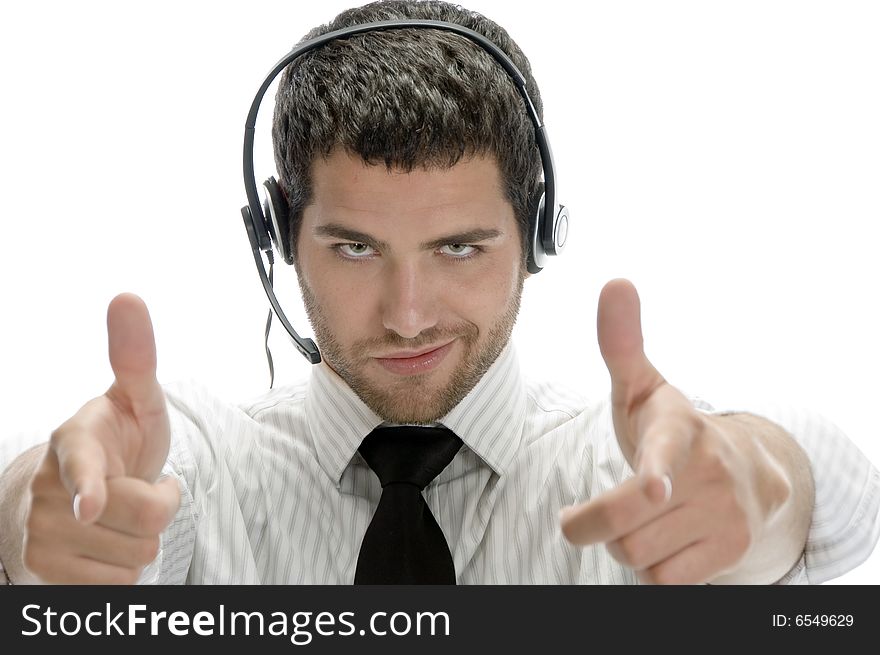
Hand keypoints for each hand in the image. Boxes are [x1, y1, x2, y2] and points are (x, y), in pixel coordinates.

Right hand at [22, 293, 179, 583]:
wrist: (71, 496)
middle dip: (159, 506)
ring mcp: (42, 536)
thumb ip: (135, 357)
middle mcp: (47, 491)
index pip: (81, 467)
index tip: (90, 504)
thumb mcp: (132, 400)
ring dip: (141, 540)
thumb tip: (128, 295)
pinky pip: (119, 587)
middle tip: (140, 488)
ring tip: (122, 517)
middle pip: (145, 519)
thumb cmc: (114, 441)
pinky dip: (124, 569)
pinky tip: (108, 546)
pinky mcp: (46, 575)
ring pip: (136, 558)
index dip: (90, 486)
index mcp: (72, 442)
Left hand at [559, 279, 791, 583]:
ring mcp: (726, 516)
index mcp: (679, 429)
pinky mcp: (733, 553)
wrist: (751, 474)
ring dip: (624, 546)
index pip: (664, 450)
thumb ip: (621, 343)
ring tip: (640, 521)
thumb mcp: (645, 388)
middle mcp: (709, 473)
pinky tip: (665, 542)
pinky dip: (653, 570)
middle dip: (589, 526)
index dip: (655, 471)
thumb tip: (615, 281)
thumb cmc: (674, 429)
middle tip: (579, 519)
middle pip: (622, 525)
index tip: (653, 487)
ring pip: (639, 558)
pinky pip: (664, 582)